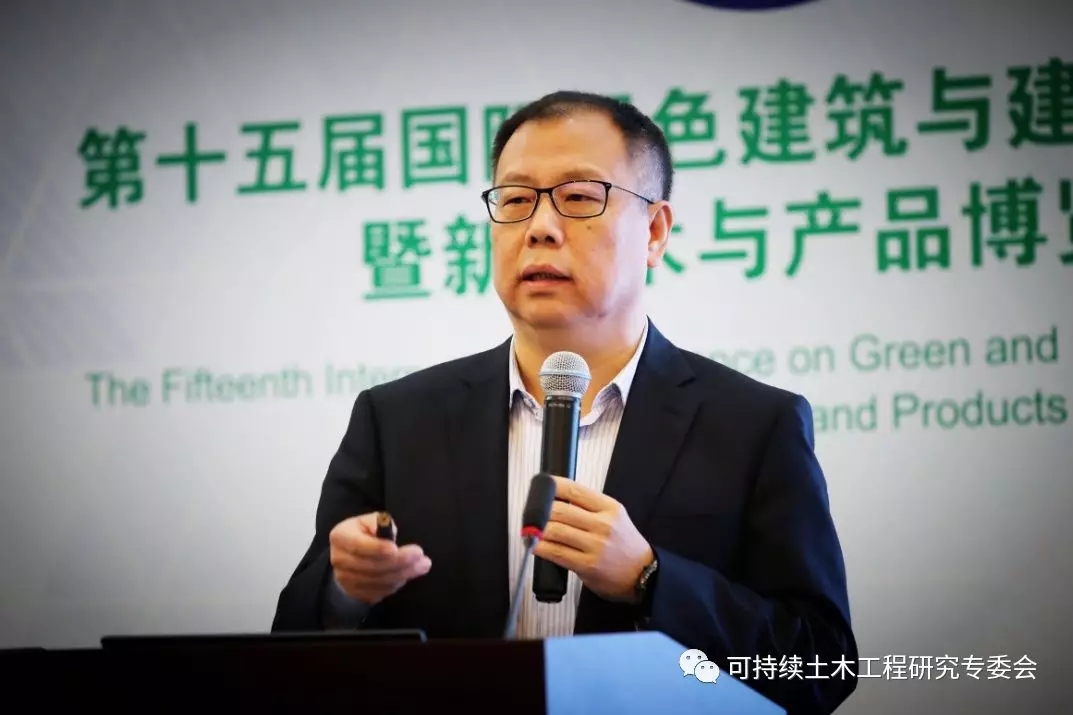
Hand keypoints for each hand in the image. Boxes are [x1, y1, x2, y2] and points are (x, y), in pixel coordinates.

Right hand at [328, 512, 430, 604]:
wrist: (348, 556)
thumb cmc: (363, 534)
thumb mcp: (368, 521)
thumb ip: (378, 522)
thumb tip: (390, 532)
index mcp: (340, 537)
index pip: (358, 546)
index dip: (377, 548)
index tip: (395, 548)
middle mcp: (340, 560)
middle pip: (372, 566)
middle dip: (399, 562)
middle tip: (421, 556)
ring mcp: (346, 580)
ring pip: (378, 581)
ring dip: (403, 574)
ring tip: (422, 565)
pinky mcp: (357, 593)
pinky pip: (380, 592)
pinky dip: (396, 584)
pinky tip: (408, 574)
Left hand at [533, 476, 653, 602]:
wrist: (643, 574)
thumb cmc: (625, 545)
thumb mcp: (614, 517)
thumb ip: (589, 508)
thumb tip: (556, 500)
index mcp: (609, 508)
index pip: (574, 490)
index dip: (552, 486)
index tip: (541, 486)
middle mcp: (603, 525)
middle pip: (561, 511)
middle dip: (540, 511)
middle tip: (531, 513)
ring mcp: (595, 546)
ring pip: (556, 531)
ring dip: (536, 530)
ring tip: (529, 529)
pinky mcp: (587, 566)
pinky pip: (556, 553)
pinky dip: (540, 547)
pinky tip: (534, 545)